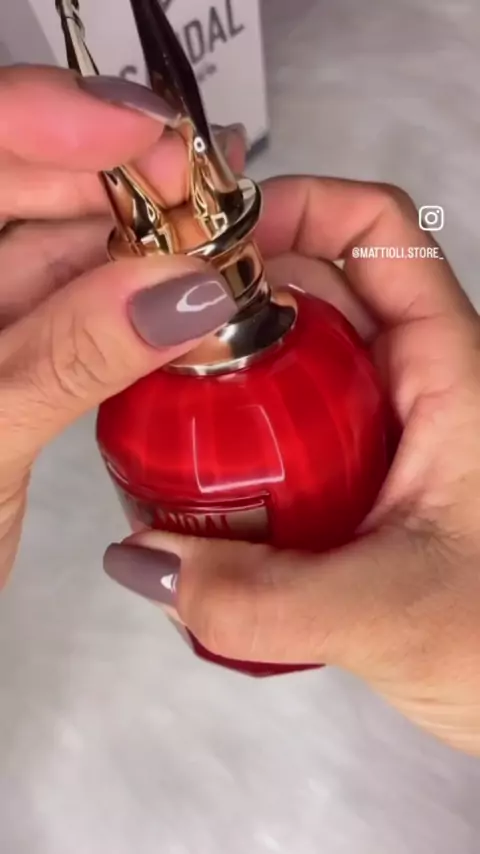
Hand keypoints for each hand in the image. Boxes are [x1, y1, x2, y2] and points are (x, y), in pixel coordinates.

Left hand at [0, 65, 244, 582]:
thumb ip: (70, 356)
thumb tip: (189, 287)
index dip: (55, 118)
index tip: (153, 135)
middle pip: (27, 183)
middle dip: (122, 175)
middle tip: (212, 187)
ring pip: (63, 246)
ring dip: (143, 237)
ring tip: (222, 229)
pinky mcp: (17, 352)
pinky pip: (80, 305)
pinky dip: (137, 297)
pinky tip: (189, 286)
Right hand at [105, 176, 479, 754]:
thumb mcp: (389, 612)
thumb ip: (260, 598)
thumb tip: (142, 560)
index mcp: (451, 370)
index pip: (377, 233)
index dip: (295, 206)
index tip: (208, 244)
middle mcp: (415, 383)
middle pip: (315, 288)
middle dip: (233, 296)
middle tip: (151, 336)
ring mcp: (383, 430)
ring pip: (294, 360)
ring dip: (227, 371)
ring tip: (156, 406)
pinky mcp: (359, 478)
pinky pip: (287, 426)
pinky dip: (238, 434)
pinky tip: (195, 473)